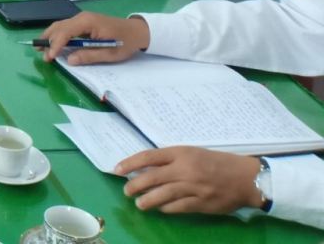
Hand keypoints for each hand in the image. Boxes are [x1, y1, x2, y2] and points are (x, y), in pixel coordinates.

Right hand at [39, 11, 149, 63]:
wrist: (137, 31)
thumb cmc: (125, 42)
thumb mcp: (109, 53)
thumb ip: (89, 56)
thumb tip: (70, 60)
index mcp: (88, 22)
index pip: (66, 32)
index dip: (56, 45)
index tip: (50, 57)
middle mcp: (82, 17)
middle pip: (59, 27)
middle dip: (48, 40)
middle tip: (41, 54)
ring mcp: (82, 19)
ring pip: (60, 25)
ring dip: (51, 37)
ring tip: (41, 48)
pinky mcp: (84, 22)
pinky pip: (66, 27)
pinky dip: (58, 35)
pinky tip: (54, 43)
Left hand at [115, 146, 263, 214]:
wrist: (245, 177)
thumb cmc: (216, 162)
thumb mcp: (192, 153)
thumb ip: (171, 159)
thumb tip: (146, 167)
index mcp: (181, 153)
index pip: (148, 157)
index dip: (130, 164)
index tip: (117, 170)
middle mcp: (184, 169)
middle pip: (152, 177)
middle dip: (135, 185)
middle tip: (126, 191)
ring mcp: (193, 187)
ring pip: (162, 195)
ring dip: (147, 200)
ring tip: (139, 204)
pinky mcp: (201, 203)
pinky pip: (178, 207)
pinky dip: (166, 208)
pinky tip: (160, 208)